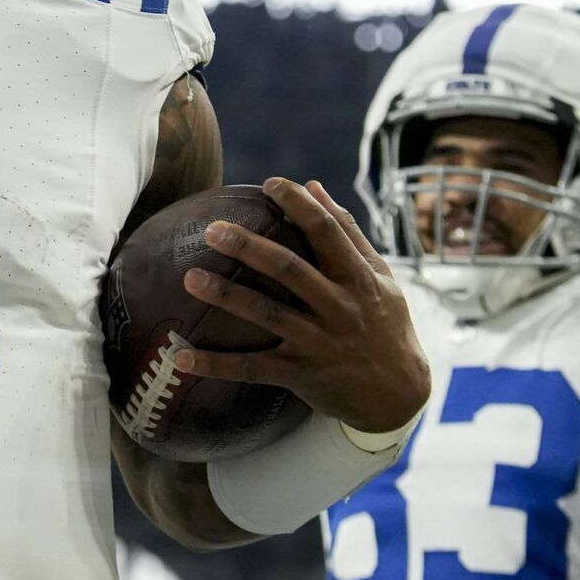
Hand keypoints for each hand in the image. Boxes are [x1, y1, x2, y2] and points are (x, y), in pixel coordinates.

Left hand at [174, 178, 429, 434]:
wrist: (399, 396)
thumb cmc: (385, 325)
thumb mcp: (380, 276)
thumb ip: (347, 232)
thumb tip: (314, 185)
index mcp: (358, 277)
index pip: (327, 232)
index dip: (299, 205)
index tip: (270, 183)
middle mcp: (338, 307)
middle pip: (289, 269)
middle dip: (249, 247)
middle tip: (212, 229)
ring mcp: (318, 342)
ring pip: (268, 315)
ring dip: (226, 296)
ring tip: (189, 278)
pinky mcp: (301, 374)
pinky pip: (252, 368)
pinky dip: (215, 364)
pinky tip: (180, 356)